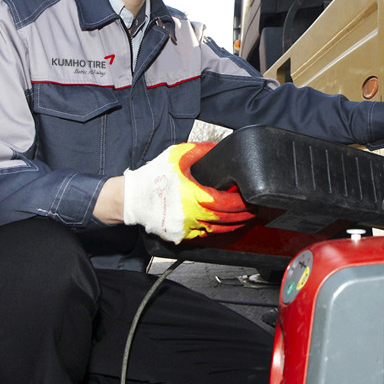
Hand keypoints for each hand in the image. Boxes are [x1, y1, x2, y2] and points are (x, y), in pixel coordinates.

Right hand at [122, 142, 253, 242]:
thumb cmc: (152, 177)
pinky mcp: (179, 236)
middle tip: (253, 209)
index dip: (242, 203)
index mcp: (192, 196)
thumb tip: (220, 147)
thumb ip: (201, 150)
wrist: (130, 198)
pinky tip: (223, 224)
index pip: (226, 203)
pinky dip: (216, 230)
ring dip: (233, 225)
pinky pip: (203, 235)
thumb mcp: (177, 156)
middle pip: (226, 219)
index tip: (251, 198)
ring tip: (244, 218)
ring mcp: (185, 228)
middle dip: (243, 215)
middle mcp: (190, 215)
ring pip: (217, 231)